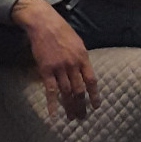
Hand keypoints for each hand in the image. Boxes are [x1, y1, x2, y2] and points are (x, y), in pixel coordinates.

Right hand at [11, 0, 99, 119]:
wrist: (44, 23)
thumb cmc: (62, 30)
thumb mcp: (77, 42)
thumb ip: (81, 58)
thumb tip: (84, 72)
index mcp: (83, 57)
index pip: (91, 80)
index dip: (94, 95)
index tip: (96, 106)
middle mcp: (73, 64)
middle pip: (79, 89)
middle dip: (81, 105)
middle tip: (82, 117)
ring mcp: (59, 68)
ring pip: (66, 92)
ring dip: (69, 106)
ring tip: (71, 118)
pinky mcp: (46, 70)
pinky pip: (51, 90)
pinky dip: (53, 104)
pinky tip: (54, 115)